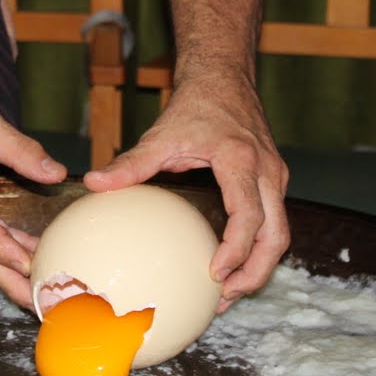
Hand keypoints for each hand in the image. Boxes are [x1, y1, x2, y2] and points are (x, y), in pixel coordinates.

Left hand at [83, 70, 287, 310]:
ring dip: (258, 265)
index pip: (249, 217)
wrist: (224, 76)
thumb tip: (94, 183)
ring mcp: (275, 177)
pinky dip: (258, 247)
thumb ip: (131, 163)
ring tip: (229, 292)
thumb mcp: (162, 134)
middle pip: (277, 236)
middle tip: (226, 299)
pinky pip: (274, 221)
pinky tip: (231, 263)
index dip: (236, 250)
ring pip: (280, 232)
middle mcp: (267, 172)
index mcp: (241, 162)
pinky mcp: (273, 180)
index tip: (215, 275)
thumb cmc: (196, 104)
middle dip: (255, 272)